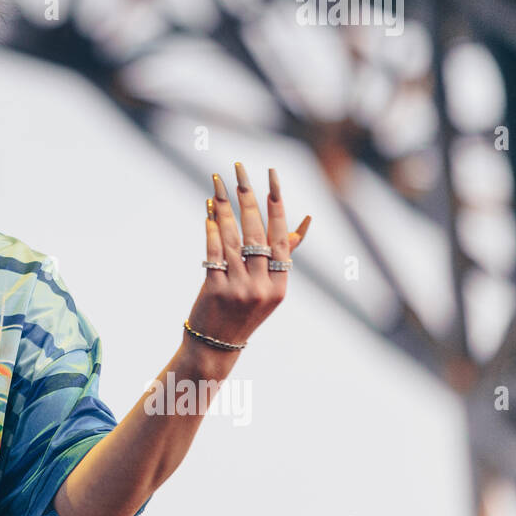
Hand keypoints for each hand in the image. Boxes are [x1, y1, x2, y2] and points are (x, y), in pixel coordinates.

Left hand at [186, 163, 311, 349]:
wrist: (216, 346)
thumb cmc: (244, 311)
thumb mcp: (270, 288)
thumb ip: (284, 255)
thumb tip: (307, 219)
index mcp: (281, 284)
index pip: (282, 236)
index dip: (276, 204)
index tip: (271, 177)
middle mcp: (263, 285)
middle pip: (256, 232)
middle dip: (248, 196)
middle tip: (239, 169)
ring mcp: (239, 288)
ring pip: (233, 238)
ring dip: (224, 207)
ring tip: (217, 182)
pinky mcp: (215, 290)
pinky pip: (214, 252)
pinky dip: (211, 229)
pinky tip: (208, 210)